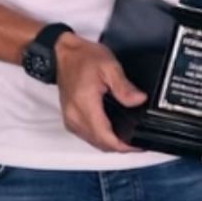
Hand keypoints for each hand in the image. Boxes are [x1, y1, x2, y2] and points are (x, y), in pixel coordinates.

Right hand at [55, 35, 146, 152]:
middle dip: (120, 147)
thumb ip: (124, 86)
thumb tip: (139, 100)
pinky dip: (100, 137)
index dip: (124, 146)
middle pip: (100, 144)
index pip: (106, 138)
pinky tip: (111, 132)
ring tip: (127, 138)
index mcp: (85, 105)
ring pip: (93, 142)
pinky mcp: (69, 118)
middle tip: (137, 141)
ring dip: (109, 144)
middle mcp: (75, 116)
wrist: (62, 53)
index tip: (138, 144)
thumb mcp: (109, 66)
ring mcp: (70, 119)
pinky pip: (86, 136)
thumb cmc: (82, 57)